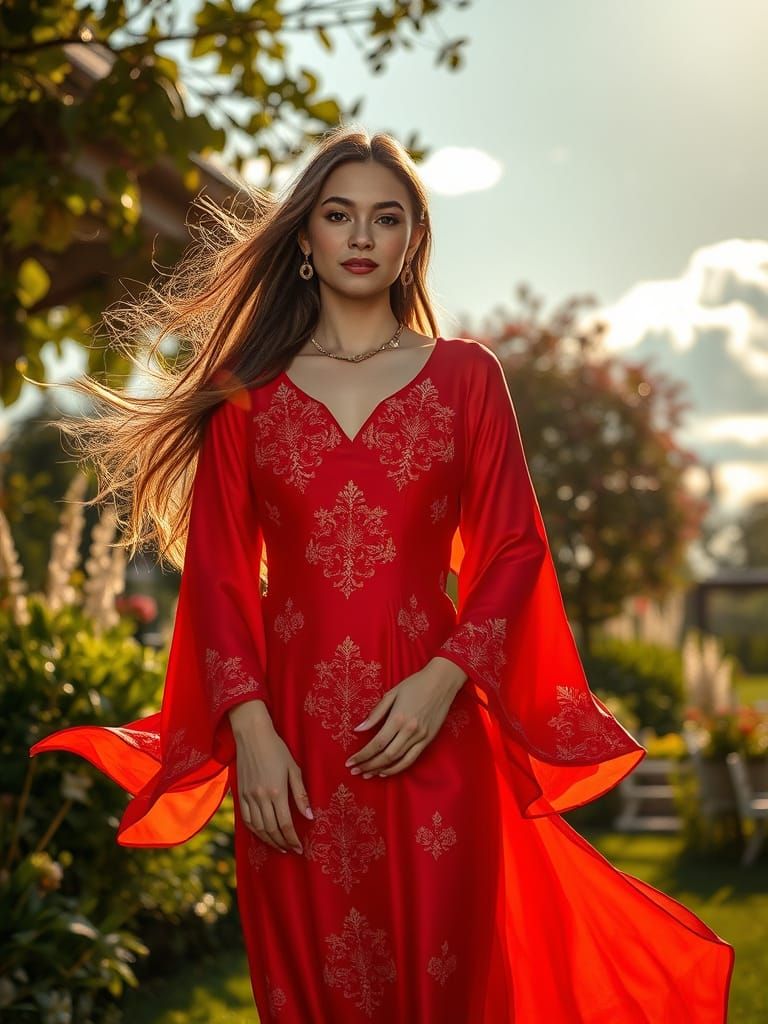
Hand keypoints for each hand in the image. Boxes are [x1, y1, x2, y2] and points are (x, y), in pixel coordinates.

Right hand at [230, 709, 312, 854]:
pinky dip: (255, 831)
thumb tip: (310, 816)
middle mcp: (260, 797)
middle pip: (271, 830)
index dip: (292, 839)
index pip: (285, 824)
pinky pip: (246, 820)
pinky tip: (263, 834)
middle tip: (291, 850)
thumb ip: (301, 794)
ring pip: (258, 828)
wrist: (252, 736)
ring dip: (269, 840)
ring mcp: (248, 797)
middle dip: (282, 843)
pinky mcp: (240, 794)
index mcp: (276, 792)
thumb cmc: (277, 749)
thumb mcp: (294, 769)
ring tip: (279, 846)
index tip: (299, 848)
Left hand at [345, 663, 463, 778]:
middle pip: (386, 755)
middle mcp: (410, 730)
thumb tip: (358, 729)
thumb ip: (375, 714)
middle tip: (355, 771)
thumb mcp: (391, 694)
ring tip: (368, 774)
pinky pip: (412, 759)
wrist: (442, 681)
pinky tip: (386, 771)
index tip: (350, 762)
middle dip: (369, 765)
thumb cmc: (415, 684)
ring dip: (381, 770)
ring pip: (398, 760)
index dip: (362, 755)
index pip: (377, 743)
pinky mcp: (428, 740)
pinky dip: (398, 768)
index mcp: (398, 718)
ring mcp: (421, 736)